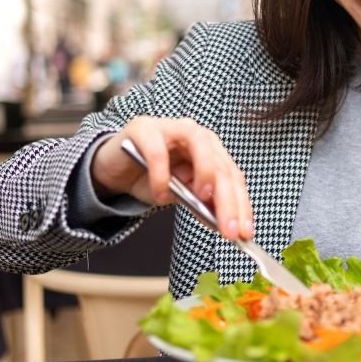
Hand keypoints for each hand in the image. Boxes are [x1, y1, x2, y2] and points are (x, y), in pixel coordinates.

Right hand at [91, 117, 253, 241]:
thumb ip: (201, 204)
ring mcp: (172, 128)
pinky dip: (161, 175)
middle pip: (221, 164)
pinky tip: (161, 195)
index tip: (245, 233)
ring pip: (199, 142)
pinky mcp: (144, 129)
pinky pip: (157, 151)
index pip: (234, 177)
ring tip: (204, 197)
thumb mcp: (181, 196)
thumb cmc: (152, 178)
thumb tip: (222, 223)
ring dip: (205, 171)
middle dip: (228, 199)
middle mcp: (198, 136)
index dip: (242, 205)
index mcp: (212, 152)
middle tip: (229, 229)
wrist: (115, 168)